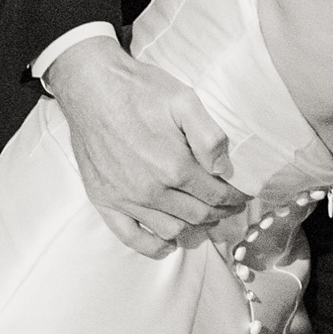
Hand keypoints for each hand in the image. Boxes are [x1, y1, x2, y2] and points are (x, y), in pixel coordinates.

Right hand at [45, 34, 246, 257]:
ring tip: (206, 220)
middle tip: (230, 207)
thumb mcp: (184, 100)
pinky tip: (168, 243)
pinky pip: (131, 238)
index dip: (234, 198)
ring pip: (171, 230)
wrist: (91, 86)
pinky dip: (154, 247)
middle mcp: (151, 189)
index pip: (216, 195)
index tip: (242, 196)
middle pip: (198, 215)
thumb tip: (224, 168)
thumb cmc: (139, 90)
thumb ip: (209, 136)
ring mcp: (126, 198)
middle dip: (220, 213)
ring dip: (194, 230)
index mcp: (174, 165)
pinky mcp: (104, 200)